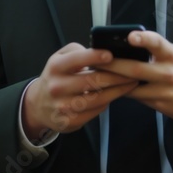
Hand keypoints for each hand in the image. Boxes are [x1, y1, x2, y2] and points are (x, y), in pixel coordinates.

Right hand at [22, 43, 137, 138]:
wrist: (38, 104)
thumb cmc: (55, 77)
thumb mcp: (58, 58)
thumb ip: (76, 51)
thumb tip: (99, 51)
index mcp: (55, 67)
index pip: (77, 59)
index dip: (95, 56)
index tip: (111, 55)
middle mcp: (58, 87)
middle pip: (94, 81)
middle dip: (117, 76)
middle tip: (134, 71)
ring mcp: (64, 106)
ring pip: (98, 98)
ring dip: (119, 91)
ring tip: (131, 83)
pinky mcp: (71, 121)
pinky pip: (96, 111)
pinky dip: (108, 102)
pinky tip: (115, 95)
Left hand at [94, 31, 172, 122]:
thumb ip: (154, 50)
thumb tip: (124, 45)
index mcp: (171, 55)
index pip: (157, 43)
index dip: (143, 39)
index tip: (130, 36)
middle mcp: (169, 73)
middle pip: (136, 70)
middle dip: (113, 66)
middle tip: (95, 61)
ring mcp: (166, 91)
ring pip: (133, 88)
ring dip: (115, 83)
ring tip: (98, 76)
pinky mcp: (163, 106)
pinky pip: (139, 99)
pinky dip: (126, 93)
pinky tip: (115, 89)